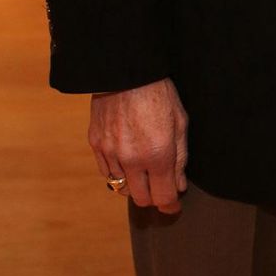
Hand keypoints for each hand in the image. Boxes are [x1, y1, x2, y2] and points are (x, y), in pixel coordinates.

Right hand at [88, 77, 188, 213]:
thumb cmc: (159, 92)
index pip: (162, 198)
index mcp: (158, 154)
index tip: (174, 205)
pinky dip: (118, 172)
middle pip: (141, 199)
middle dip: (153, 197)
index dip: (170, 205)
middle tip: (160, 188)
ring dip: (135, 184)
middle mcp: (132, 159)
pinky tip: (128, 158)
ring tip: (144, 169)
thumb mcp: (180, 121)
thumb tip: (178, 185)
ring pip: (121, 187)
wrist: (126, 69)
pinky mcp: (96, 145)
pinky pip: (107, 171)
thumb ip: (180, 157)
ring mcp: (111, 153)